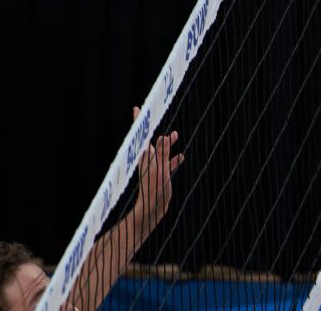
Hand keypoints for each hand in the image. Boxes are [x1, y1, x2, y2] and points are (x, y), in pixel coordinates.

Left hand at [130, 106, 182, 232]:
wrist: (150, 211)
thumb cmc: (152, 192)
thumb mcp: (159, 171)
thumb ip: (162, 154)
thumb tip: (163, 137)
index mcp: (145, 158)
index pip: (141, 136)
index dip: (140, 122)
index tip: (138, 109)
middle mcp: (148, 161)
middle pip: (152, 141)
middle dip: (155, 130)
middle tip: (156, 116)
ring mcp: (154, 169)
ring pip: (162, 152)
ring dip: (168, 144)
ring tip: (176, 135)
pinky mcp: (160, 177)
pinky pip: (168, 164)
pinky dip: (173, 159)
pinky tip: (182, 157)